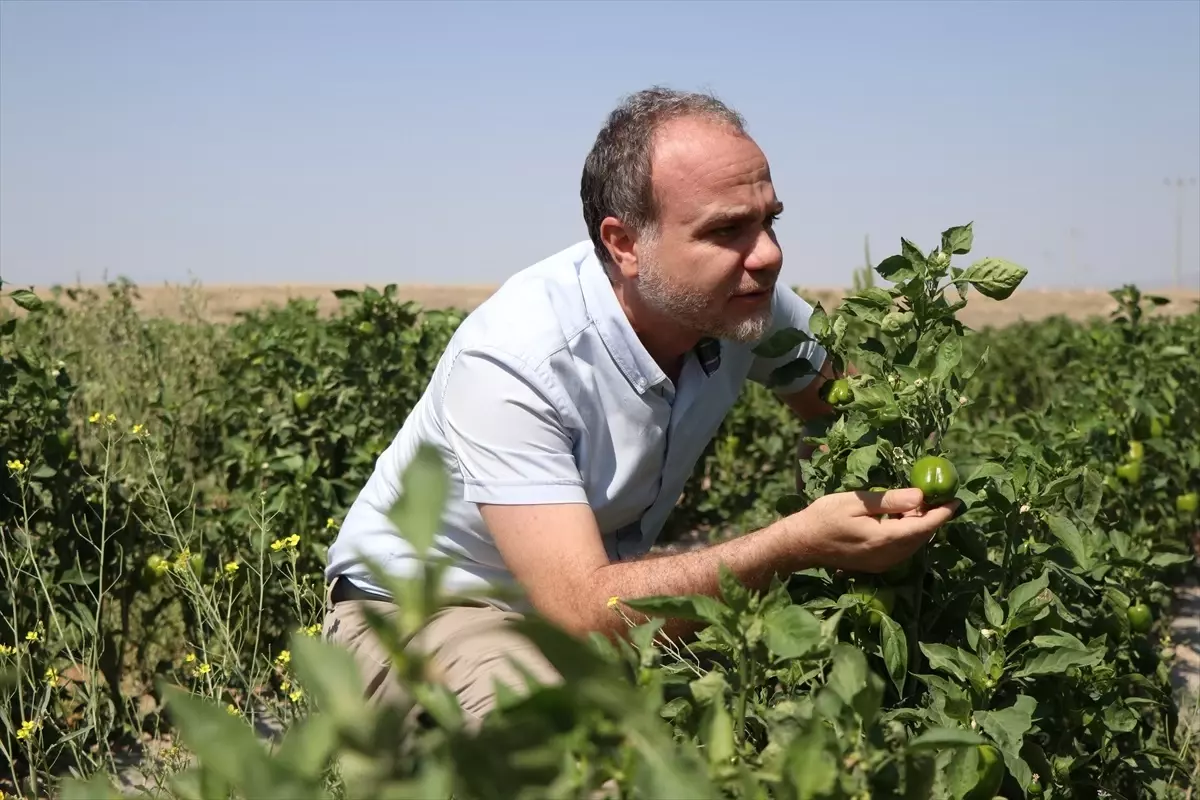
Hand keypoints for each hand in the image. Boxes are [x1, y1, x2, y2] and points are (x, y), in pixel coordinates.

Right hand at [791, 488, 958, 573]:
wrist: (801, 544)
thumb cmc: (824, 517)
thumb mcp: (856, 502)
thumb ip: (889, 500)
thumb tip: (921, 496)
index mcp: (884, 539)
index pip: (922, 527)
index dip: (942, 514)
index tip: (956, 501)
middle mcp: (887, 556)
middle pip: (920, 538)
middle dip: (932, 519)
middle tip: (938, 498)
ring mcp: (881, 563)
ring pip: (912, 545)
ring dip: (920, 527)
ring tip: (920, 505)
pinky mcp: (875, 565)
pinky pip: (901, 550)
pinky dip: (907, 535)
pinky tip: (901, 520)